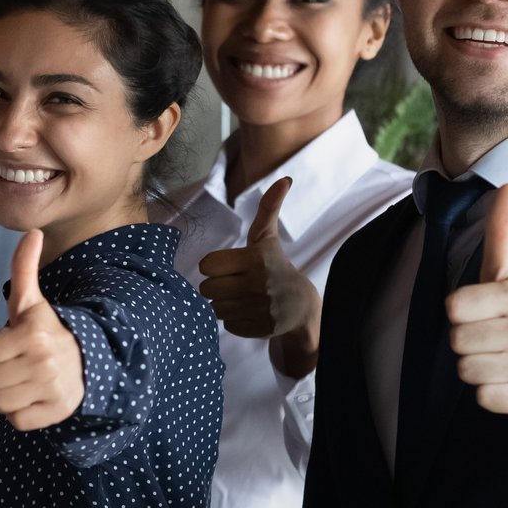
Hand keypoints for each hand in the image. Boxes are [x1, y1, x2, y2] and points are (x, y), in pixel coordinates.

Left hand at [0, 230, 83, 429]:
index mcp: (31, 332)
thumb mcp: (31, 303)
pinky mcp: (56, 412)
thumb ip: (23, 269)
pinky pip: (16, 421)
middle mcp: (43, 360)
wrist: (91, 361)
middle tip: (14, 365)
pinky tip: (34, 397)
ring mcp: (51, 388)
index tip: (7, 346)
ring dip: (6, 395)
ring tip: (23, 381)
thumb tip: (31, 232)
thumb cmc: (48, 331)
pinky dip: (21, 413)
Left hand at [198, 178, 321, 377]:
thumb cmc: (275, 265)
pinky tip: (249, 312)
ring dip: (224, 303)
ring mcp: (258, 309)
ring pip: (214, 308)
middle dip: (217, 286)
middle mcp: (257, 284)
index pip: (207, 266)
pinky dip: (234, 319)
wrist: (301, 305)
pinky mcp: (257, 329)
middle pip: (206, 289)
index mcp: (256, 258)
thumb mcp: (268, 238)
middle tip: (235, 282)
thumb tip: (284, 179)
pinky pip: (226, 324)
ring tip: (243, 297)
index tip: (231, 266)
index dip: (215, 266)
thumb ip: (268, 209)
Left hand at [447, 183, 507, 416]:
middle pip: (456, 340)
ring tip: (503, 358)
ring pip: (465, 370)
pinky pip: (481, 397)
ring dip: (478, 367)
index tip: (487, 311)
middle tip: (495, 337)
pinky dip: (491, 393)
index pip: (453, 306)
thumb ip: (503, 230)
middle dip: (469, 341)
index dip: (463, 311)